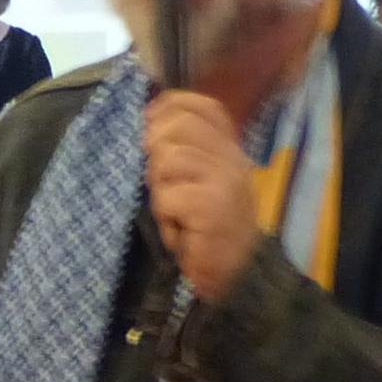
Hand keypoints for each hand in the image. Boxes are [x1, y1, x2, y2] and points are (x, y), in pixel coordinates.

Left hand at [140, 90, 264, 300]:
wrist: (236, 275)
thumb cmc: (208, 231)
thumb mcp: (197, 184)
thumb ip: (181, 154)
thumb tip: (144, 123)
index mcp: (230, 148)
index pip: (202, 106)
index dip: (168, 108)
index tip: (149, 128)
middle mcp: (232, 157)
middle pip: (178, 126)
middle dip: (155, 152)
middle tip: (160, 184)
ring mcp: (225, 179)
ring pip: (168, 160)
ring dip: (160, 192)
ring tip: (175, 214)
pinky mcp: (213, 205)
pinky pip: (168, 196)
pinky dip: (165, 218)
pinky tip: (180, 232)